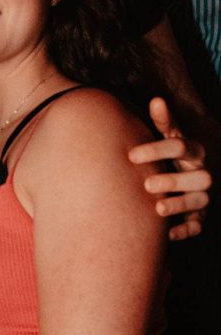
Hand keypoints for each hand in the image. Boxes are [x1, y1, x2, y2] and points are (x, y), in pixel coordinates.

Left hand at [128, 97, 210, 240]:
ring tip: (156, 209)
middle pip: (197, 177)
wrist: (187, 175)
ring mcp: (204, 195)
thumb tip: (156, 99)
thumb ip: (163, 121)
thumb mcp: (169, 136)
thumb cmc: (171, 154)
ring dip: (179, 205)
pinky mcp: (200, 216)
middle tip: (146, 184)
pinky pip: (198, 226)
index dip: (156, 150)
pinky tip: (168, 234)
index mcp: (194, 151)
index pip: (179, 146)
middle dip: (173, 181)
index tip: (131, 155)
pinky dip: (185, 231)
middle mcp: (203, 172)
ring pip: (200, 201)